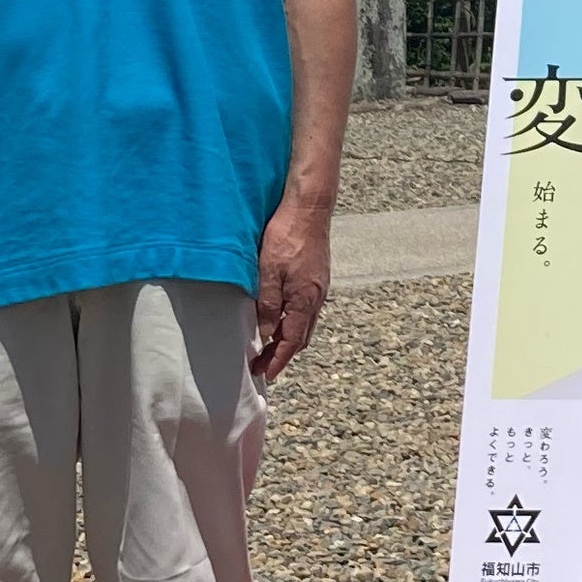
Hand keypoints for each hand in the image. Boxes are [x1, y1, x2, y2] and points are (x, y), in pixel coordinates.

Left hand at [251, 192, 331, 385]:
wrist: (309, 208)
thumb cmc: (287, 235)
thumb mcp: (268, 271)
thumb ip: (267, 304)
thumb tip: (266, 333)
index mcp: (305, 300)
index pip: (292, 341)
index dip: (278, 360)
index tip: (265, 374)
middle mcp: (316, 298)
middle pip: (302, 337)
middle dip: (283, 354)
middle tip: (263, 364)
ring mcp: (319, 287)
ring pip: (305, 323)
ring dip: (289, 338)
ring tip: (270, 345)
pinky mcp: (317, 277)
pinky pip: (306, 309)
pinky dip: (293, 321)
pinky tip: (281, 317)